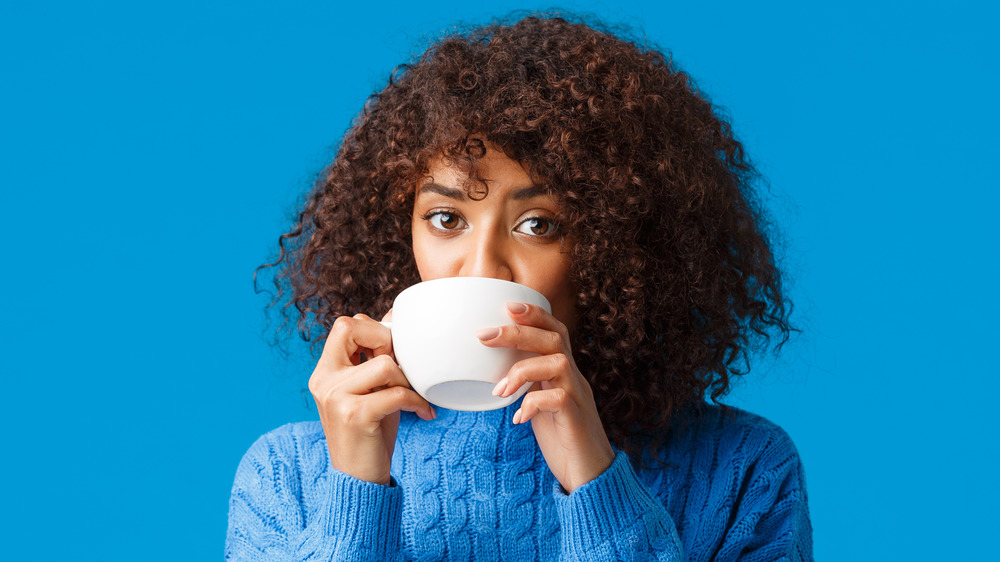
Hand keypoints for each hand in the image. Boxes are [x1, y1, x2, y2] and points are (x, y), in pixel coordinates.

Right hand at [308, 312, 435, 485]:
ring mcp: (336, 397)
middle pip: (351, 328)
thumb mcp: (369, 391)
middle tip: (401, 368)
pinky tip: (422, 413)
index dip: (374, 331)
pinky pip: (396, 393)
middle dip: (386, 341)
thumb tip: (396, 322)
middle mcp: (324, 380)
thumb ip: (375, 360)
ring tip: (414, 396)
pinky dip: (416, 401)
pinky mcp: (354, 415)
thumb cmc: (370, 432)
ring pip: (383, 364)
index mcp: (325, 371)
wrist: (359, 479)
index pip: (344, 325)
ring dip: (407, 379)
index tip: (392, 355)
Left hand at [478, 303, 614, 492]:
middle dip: (518, 331)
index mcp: (565, 372)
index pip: (555, 331)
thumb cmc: (562, 438)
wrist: (590, 475)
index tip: (507, 305)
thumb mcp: (540, 403)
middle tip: (484, 335)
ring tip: (499, 391)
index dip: (535, 314)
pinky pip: (558, 399)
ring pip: (558, 362)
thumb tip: (493, 371)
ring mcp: (579, 397)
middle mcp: (575, 378)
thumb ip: (527, 385)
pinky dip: (533, 403)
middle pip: (554, 338)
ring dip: (522, 370)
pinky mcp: (577, 419)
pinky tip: (518, 417)